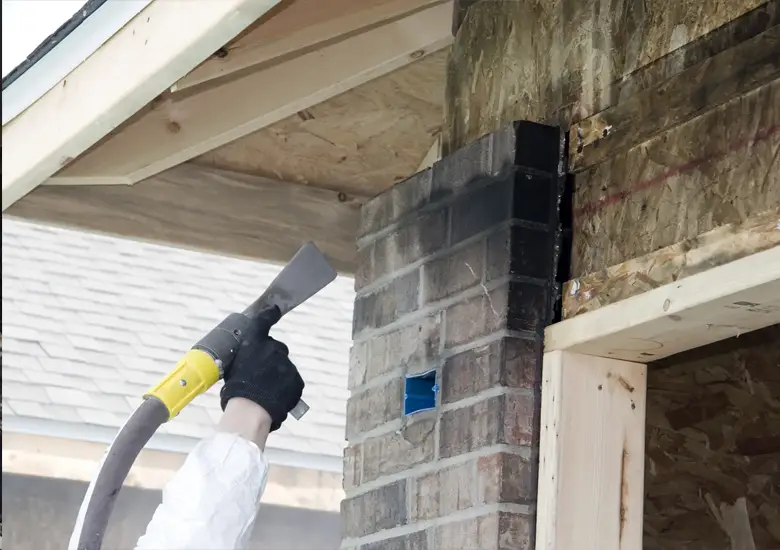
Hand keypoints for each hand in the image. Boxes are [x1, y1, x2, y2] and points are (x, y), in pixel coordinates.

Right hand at [220, 306, 304, 431]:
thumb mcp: (232, 367)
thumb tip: (249, 359)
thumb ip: (245, 358)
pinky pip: (292, 382)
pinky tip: (274, 398)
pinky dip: (285, 389)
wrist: (251, 410)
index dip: (269, 314)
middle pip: (276, 350)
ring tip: (264, 393)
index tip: (274, 309)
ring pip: (284, 368)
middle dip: (271, 359)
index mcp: (254, 343)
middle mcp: (273, 348)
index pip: (263, 321)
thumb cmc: (235, 390)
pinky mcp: (297, 379)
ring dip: (277, 377)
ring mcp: (287, 364)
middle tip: (259, 377)